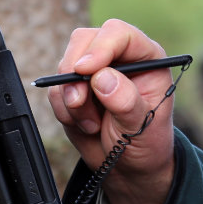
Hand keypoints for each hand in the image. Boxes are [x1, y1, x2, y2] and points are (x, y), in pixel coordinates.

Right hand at [47, 19, 176, 203]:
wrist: (130, 169)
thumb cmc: (147, 142)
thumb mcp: (144, 126)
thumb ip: (126, 101)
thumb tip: (103, 78)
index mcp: (146, 58)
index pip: (120, 34)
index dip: (100, 46)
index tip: (85, 69)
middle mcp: (118, 58)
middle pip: (85, 41)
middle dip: (76, 73)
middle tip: (79, 103)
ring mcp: (94, 72)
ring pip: (66, 66)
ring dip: (72, 100)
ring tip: (93, 124)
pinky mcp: (74, 89)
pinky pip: (56, 91)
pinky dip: (64, 111)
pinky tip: (85, 126)